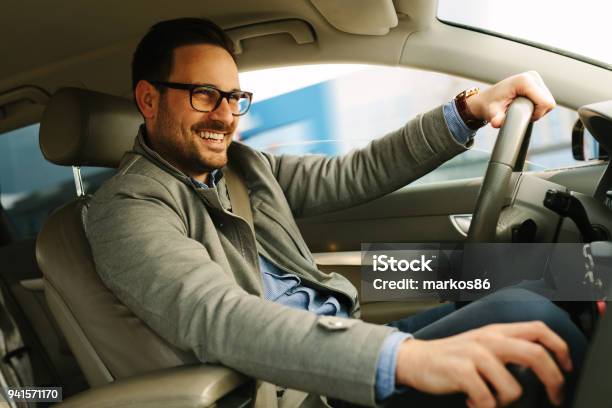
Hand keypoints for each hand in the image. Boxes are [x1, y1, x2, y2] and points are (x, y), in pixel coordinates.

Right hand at [395, 321, 572, 407]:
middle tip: (555, 397)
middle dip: (553, 380)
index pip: (539, 329)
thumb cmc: (451, 357)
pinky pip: (487, 399)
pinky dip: (483, 407)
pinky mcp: (460, 370)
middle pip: (536, 354)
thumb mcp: (482, 345)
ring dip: (505, 403)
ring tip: (490, 401)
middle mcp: (489, 339)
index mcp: (497, 331)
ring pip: (513, 387)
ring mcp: (474, 354)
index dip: (560, 348)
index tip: (567, 368)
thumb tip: (541, 366)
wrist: (415, 359)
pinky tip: (472, 402)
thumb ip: (507, 348)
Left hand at [467, 71, 555, 127]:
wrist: (487, 99)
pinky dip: (538, 106)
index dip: (537, 114)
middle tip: (521, 114)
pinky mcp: (537, 81)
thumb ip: (496, 119)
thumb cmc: (489, 106)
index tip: (523, 117)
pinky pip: (546, 99)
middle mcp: (532, 76)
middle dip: (537, 112)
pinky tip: (525, 106)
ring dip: (537, 110)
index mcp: (524, 81)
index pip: (545, 103)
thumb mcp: (492, 113)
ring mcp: (535, 77)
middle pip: (549, 102)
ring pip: (548, 101)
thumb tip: (497, 123)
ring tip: (521, 110)